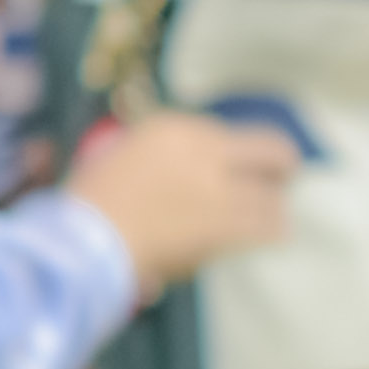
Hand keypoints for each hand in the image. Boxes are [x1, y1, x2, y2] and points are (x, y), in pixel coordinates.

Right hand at [66, 103, 307, 288]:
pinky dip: (272, 230)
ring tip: (272, 214)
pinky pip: (269, 227)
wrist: (86, 241)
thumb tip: (186, 168)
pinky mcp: (224, 229)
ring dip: (274, 204)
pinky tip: (272, 233)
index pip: (226, 133)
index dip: (237, 152)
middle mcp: (204, 152)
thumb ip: (161, 155)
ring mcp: (218, 191)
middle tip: (282, 176)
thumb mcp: (120, 155)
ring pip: (275, 194)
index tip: (236, 164)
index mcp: (173, 128)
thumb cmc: (90, 203)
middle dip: (282, 163)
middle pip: (272, 149)